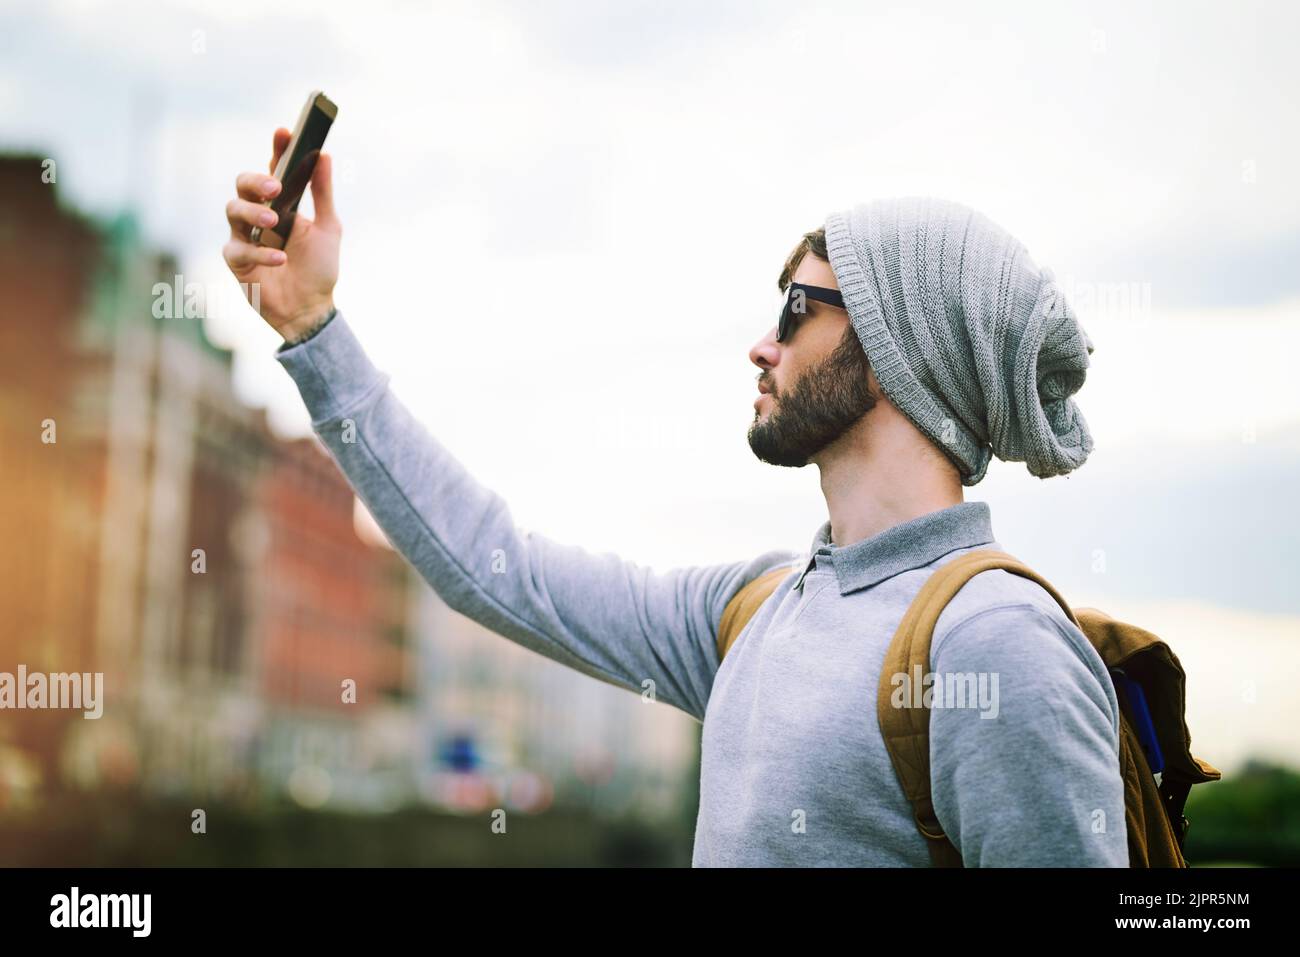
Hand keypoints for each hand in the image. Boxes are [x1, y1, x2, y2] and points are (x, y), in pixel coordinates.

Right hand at [222, 127, 340, 340]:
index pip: (274, 169)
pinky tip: (280, 258)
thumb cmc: (319, 268)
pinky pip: (238, 249)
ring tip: (274, 221)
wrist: (312, 309)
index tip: (284, 131)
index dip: (276, 149)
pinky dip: (260, 253)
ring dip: (253, 212)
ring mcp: (244, 237)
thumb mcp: (328, 228)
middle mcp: (258, 215)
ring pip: (232, 210)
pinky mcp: (237, 262)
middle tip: (275, 186)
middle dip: (256, 180)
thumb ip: (323, 194)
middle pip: (242, 185)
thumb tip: (324, 155)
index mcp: (281, 203)